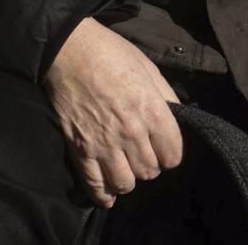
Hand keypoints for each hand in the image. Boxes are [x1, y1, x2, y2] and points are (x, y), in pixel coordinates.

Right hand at [44, 17, 182, 207]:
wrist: (70, 51)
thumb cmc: (112, 53)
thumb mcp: (149, 68)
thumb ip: (166, 96)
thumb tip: (177, 117)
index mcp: (152, 110)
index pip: (172, 155)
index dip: (171, 153)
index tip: (165, 147)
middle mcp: (131, 132)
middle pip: (150, 171)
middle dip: (151, 165)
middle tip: (145, 154)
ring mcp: (103, 144)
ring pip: (126, 183)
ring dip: (130, 179)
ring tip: (127, 168)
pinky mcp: (80, 150)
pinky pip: (95, 186)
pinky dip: (104, 196)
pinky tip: (110, 195)